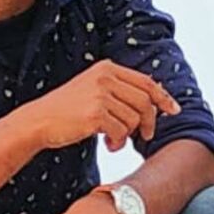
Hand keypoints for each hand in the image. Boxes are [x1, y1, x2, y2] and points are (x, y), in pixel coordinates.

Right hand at [32, 59, 180, 152]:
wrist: (39, 121)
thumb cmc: (67, 110)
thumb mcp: (93, 90)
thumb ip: (119, 91)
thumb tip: (153, 102)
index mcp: (107, 68)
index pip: (146, 82)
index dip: (163, 98)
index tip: (174, 110)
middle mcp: (105, 78)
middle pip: (145, 102)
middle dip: (149, 122)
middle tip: (144, 136)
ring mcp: (100, 95)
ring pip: (134, 119)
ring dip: (128, 135)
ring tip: (114, 141)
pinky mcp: (95, 114)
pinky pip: (121, 131)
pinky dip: (118, 142)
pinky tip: (108, 145)